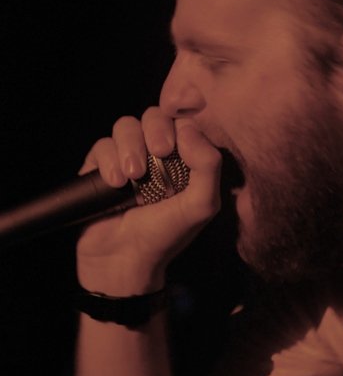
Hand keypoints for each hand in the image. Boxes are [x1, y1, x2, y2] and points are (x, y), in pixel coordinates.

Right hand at [76, 108, 220, 293]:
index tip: (176, 146)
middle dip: (156, 129)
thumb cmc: (167, 235)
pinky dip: (108, 160)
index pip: (184, 122)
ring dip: (130, 145)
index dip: (180, 125)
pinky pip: (102, 145)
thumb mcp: (202, 205)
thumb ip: (208, 165)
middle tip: (159, 152)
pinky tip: (115, 183)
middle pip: (155, 115)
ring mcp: (128, 158)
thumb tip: (188, 128)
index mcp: (185, 159)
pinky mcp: (101, 167)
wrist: (125, 260)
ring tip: (133, 176)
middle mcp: (156, 155)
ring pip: (126, 125)